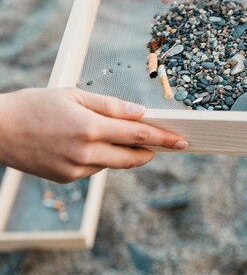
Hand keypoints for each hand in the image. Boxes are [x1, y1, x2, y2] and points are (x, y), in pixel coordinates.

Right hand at [0, 88, 187, 182]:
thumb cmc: (35, 105)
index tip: (181, 141)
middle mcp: (85, 152)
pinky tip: (87, 143)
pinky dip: (100, 158)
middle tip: (165, 143)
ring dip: (123, 152)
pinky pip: (94, 169)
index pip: (137, 134)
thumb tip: (140, 113)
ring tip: (117, 135)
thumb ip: (111, 106)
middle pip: (131, 157)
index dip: (162, 138)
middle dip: (150, 150)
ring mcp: (75, 170)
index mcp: (89, 127)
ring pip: (113, 163)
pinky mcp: (66, 179)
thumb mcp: (74, 95)